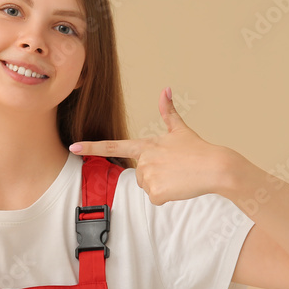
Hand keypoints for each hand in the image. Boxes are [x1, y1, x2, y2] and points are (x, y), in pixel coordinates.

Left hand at [69, 87, 230, 204]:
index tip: (73, 147)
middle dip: (154, 174)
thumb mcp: (180, 130)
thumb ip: (168, 112)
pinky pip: (156, 199)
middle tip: (173, 168)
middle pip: (139, 175)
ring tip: (178, 176)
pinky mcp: (156, 193)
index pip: (113, 146)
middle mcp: (143, 161)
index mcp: (145, 145)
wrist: (215, 167)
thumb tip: (166, 88)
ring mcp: (148, 177)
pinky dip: (167, 196)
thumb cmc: (198, 149)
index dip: (92, 147)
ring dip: (161, 185)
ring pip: (147, 187)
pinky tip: (179, 187)